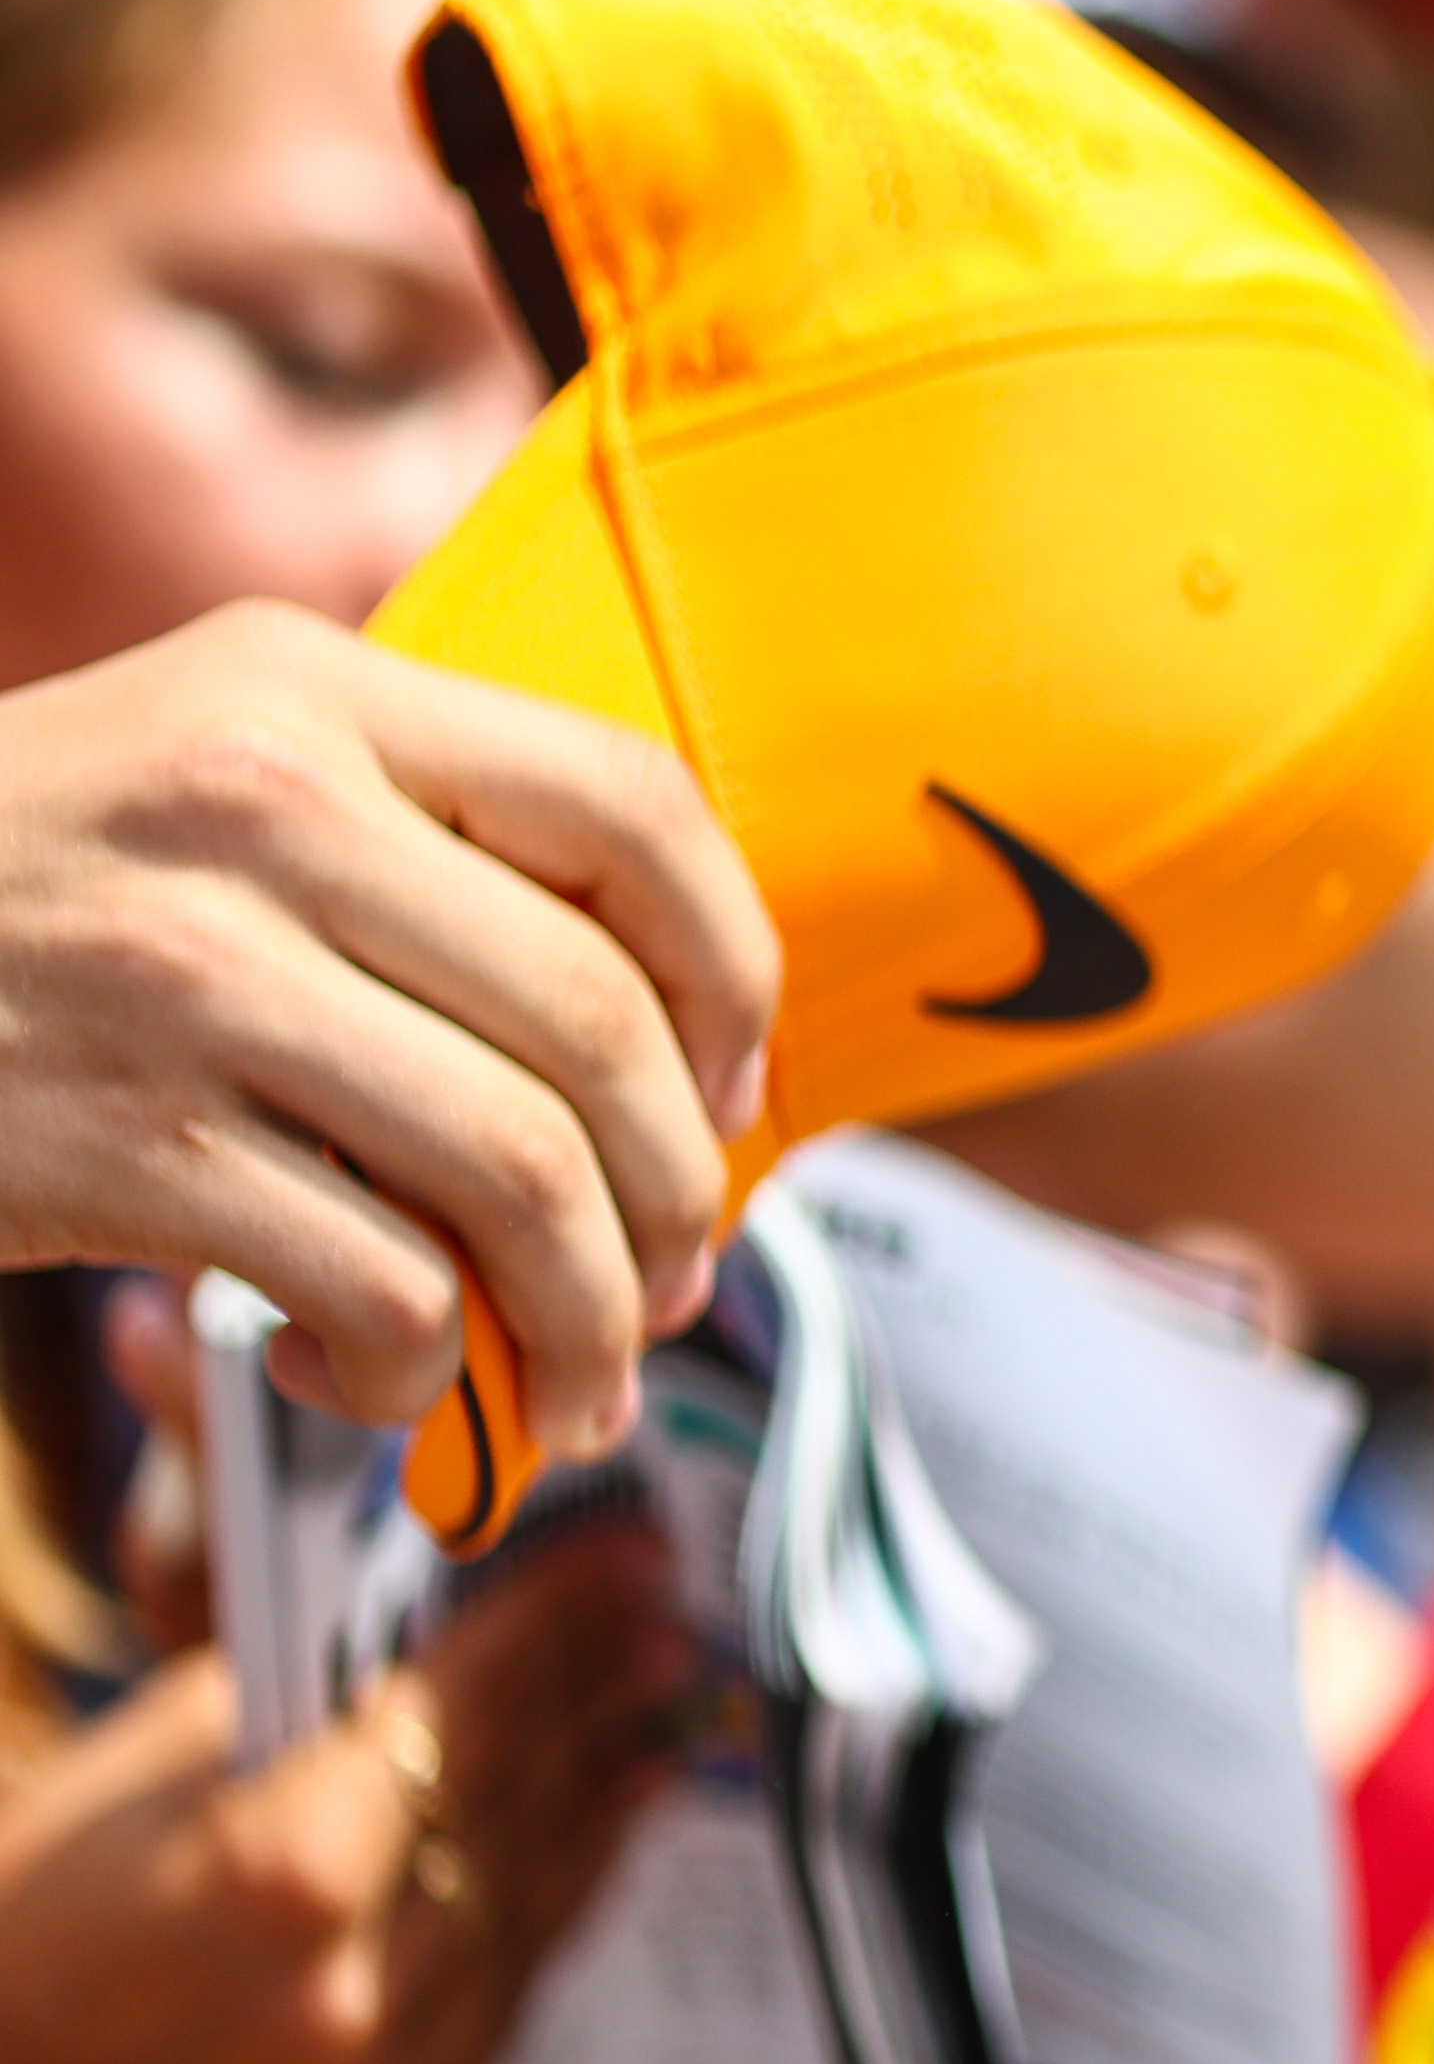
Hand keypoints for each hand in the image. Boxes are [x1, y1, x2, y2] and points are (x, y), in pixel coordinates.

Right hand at [0, 605, 778, 1451]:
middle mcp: (262, 809)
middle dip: (680, 1191)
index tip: (733, 1087)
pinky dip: (419, 1368)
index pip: (632, 800)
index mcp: (307, 692)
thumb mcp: (205, 769)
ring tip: (581, 1371)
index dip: (729, 965)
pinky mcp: (124, 1145)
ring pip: (522, 1172)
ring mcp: (188, 979)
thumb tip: (669, 1031)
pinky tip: (375, 1370)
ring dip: (587, 1311)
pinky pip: (383, 1286)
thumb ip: (411, 833)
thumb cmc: (19, 890)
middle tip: (673, 1284)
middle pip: (598, 1023)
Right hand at [0, 1528, 688, 2063]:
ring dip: (598, 1811)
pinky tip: (583, 1851)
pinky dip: (537, 1924)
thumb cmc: (19, 1924)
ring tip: (653, 1723)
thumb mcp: (141, 1771)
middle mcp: (348, 2000)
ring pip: (528, 1918)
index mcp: (278, 1878)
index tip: (630, 1560)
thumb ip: (303, 1707)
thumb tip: (446, 1638)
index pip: (463, 1716)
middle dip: (595, 1702)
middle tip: (662, 1628)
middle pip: (513, 1811)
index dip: (555, 1624)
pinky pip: (498, 2016)